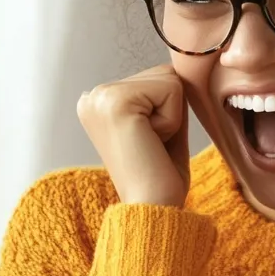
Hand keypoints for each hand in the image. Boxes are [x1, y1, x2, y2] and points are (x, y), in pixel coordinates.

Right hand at [77, 65, 189, 206]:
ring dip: (173, 116)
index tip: (150, 142)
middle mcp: (93, 95)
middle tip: (152, 145)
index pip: (157, 77)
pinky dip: (173, 120)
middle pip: (164, 73)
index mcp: (98, 101)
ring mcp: (100, 97)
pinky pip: (172, 90)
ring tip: (151, 144)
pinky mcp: (116, 102)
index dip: (168, 111)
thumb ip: (167, 94)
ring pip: (170, 79)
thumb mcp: (164, 124)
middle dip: (171, 111)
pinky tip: (151, 142)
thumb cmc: (161, 176)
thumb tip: (181, 66)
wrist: (152, 209)